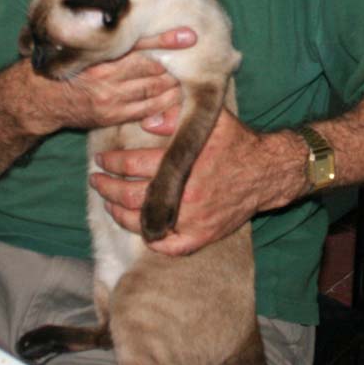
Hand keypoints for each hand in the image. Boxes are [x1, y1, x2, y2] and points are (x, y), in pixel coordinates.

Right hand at [25, 27, 197, 133]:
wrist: (36, 99)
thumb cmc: (56, 61)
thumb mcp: (69, 38)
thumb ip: (89, 21)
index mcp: (95, 54)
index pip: (136, 44)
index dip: (164, 40)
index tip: (188, 34)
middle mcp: (104, 76)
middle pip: (150, 69)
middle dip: (173, 63)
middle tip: (192, 56)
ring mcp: (109, 99)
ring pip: (152, 90)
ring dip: (171, 84)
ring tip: (185, 75)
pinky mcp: (110, 116)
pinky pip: (144, 111)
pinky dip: (161, 104)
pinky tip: (172, 97)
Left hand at [90, 108, 278, 255]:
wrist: (267, 172)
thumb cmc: (236, 142)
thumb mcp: (210, 120)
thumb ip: (175, 117)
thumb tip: (145, 121)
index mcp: (183, 164)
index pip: (132, 165)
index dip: (111, 162)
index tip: (100, 159)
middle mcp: (185, 195)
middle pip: (129, 195)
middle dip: (106, 187)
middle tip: (95, 180)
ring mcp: (193, 220)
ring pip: (142, 222)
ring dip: (118, 213)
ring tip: (107, 202)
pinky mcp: (203, 236)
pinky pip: (169, 247)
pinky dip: (151, 240)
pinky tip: (139, 228)